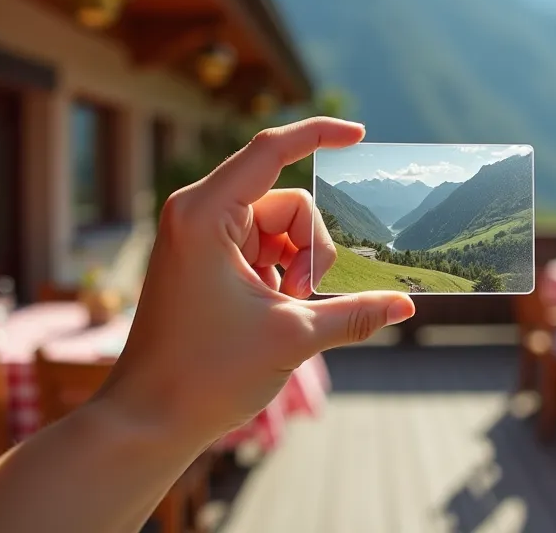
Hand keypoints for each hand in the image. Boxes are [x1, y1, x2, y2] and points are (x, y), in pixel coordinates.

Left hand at [98, 117, 414, 449]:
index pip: (270, 150)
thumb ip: (355, 313)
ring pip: (280, 228)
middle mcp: (197, 214)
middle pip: (287, 202)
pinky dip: (280, 273)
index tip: (360, 135)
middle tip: (300, 297)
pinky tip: (274, 311)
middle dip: (310, 247)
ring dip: (298, 265)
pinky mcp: (205, 261)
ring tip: (285, 312)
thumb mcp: (294, 338)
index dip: (318, 135)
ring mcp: (199, 238)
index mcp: (205, 215)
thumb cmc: (205, 375)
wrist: (148, 419)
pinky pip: (262, 248)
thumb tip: (407, 304)